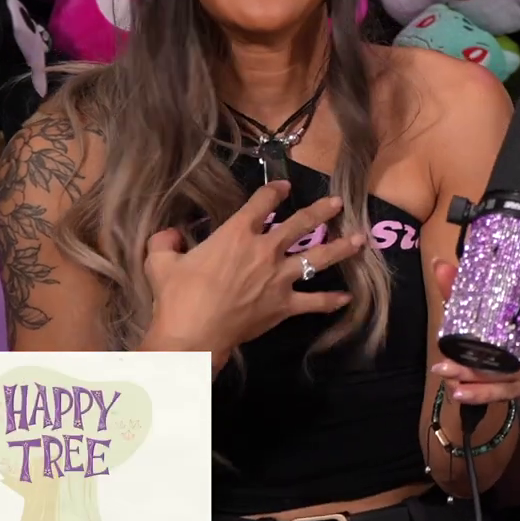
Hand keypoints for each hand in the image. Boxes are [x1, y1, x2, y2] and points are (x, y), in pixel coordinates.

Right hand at [143, 181, 358, 353]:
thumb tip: (169, 234)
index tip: (284, 186)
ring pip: (317, 257)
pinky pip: (314, 302)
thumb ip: (165, 242)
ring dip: (341, 247)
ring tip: (360, 239)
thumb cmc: (176, 297)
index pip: (261, 204)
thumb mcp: (159, 262)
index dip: (274, 192)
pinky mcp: (284, 305)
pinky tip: (347, 298)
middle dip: (322, 211)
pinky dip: (331, 301)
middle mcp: (265, 250)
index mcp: (236, 234)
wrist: (192, 334)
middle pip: (301, 224)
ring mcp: (279, 278)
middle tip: (338, 202)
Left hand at [429, 260, 519, 405]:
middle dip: (477, 360)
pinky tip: (462, 394)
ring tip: (448, 377)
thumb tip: (438, 265)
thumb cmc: (504, 311)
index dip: (493, 321)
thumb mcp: (483, 299)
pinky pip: (513, 391)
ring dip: (478, 378)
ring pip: (513, 373)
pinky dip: (486, 393)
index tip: (463, 327)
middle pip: (516, 349)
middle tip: (444, 364)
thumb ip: (462, 286)